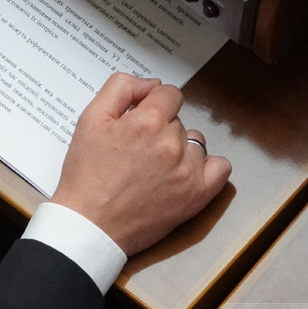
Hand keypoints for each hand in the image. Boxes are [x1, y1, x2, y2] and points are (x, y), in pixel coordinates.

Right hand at [50, 73, 230, 255]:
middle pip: (178, 119)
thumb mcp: (90, 119)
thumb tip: (150, 84)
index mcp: (146, 121)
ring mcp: (188, 171)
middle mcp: (172, 143)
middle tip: (136, 147)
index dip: (152, 102)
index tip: (139, 117)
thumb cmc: (87, 175)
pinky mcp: (197, 196)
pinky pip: (221, 168)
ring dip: (180, 146)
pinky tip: (185, 171)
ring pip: (195, 141)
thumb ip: (120, 88)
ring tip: (155, 164)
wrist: (90, 224)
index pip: (169, 93)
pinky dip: (207, 166)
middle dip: (160, 126)